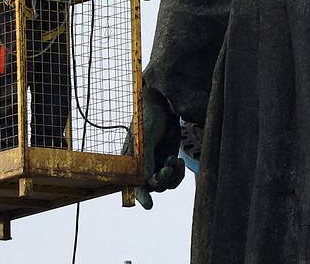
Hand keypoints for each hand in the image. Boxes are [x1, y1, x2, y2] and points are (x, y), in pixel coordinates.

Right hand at [132, 85, 185, 208]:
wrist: (162, 104)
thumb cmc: (148, 117)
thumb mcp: (145, 138)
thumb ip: (146, 159)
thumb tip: (147, 180)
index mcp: (130, 164)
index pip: (134, 185)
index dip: (141, 196)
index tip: (149, 205)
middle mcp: (142, 168)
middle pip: (153, 187)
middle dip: (162, 180)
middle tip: (168, 167)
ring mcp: (156, 165)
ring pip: (166, 185)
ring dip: (172, 176)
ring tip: (174, 161)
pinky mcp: (168, 161)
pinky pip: (175, 177)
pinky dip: (178, 172)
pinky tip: (179, 161)